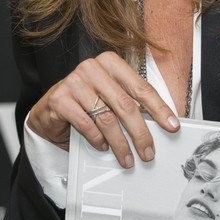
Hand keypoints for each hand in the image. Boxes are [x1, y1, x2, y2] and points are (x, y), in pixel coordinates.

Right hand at [26, 51, 179, 168]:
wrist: (49, 111)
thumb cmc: (84, 103)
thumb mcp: (110, 97)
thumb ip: (130, 102)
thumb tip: (159, 122)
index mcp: (110, 63)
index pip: (141, 87)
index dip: (159, 109)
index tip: (171, 125)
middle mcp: (92, 68)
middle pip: (126, 105)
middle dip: (141, 133)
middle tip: (148, 150)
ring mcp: (74, 82)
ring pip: (107, 118)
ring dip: (120, 143)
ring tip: (127, 157)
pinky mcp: (60, 99)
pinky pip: (87, 125)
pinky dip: (98, 140)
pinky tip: (103, 147)